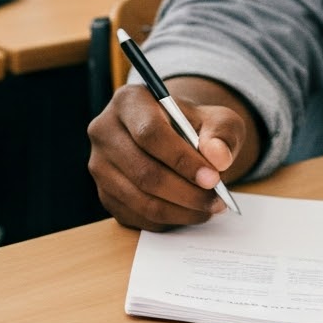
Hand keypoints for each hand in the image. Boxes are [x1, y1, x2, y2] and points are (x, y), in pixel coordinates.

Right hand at [88, 79, 255, 228]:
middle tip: (218, 201)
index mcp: (129, 102)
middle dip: (187, 193)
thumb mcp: (218, 120)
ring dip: (182, 211)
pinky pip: (138, 217)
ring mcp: (100, 164)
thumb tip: (218, 158)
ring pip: (141, 200)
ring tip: (208, 207)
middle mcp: (104, 130)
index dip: (182, 160)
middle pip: (144, 172)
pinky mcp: (105, 193)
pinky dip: (169, 220)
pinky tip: (188, 211)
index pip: (150, 134)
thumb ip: (223, 135)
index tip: (213, 178)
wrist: (175, 139)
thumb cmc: (195, 127)